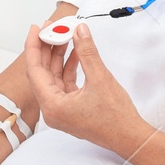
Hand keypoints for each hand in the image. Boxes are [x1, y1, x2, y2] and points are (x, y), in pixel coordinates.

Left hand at [23, 22, 150, 156]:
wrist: (130, 137)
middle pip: (42, 72)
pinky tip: (76, 52)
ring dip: (58, 56)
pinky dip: (68, 67)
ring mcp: (61, 109)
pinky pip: (64, 82)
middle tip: (51, 27)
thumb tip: (79, 31)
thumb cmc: (115, 117)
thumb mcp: (100, 78)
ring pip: (53, 76)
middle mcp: (52, 109)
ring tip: (65, 35)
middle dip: (46, 48)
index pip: (34, 70)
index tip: (37, 28)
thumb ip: (87, 52)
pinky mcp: (71, 108)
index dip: (34, 46)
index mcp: (52, 106)